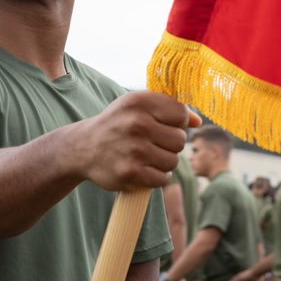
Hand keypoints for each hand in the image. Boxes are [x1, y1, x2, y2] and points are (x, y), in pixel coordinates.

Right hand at [79, 91, 200, 191]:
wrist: (83, 147)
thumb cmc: (118, 123)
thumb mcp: (138, 106)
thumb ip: (169, 108)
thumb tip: (197, 121)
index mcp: (140, 101)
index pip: (181, 114)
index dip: (177, 122)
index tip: (163, 125)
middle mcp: (137, 123)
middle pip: (180, 140)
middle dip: (170, 144)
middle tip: (153, 143)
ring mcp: (134, 149)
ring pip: (173, 161)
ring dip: (164, 162)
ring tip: (148, 157)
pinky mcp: (130, 173)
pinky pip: (163, 178)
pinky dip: (158, 177)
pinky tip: (146, 170)